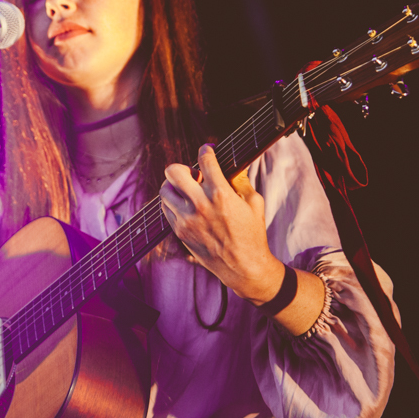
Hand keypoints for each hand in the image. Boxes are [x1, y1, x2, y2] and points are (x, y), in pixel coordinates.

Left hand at [159, 144, 284, 301]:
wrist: (243, 267)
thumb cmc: (252, 234)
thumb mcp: (254, 202)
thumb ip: (241, 180)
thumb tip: (233, 163)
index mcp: (221, 194)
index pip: (204, 160)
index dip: (206, 150)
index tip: (208, 150)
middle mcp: (200, 205)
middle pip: (173, 171)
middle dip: (182, 168)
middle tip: (193, 175)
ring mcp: (186, 220)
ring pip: (164, 190)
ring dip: (175, 186)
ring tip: (188, 192)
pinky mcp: (179, 232)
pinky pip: (165, 208)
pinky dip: (173, 203)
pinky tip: (186, 206)